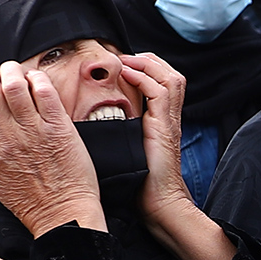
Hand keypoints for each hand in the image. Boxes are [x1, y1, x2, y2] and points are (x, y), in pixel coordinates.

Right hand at [0, 61, 105, 237]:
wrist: (62, 215)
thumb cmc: (31, 201)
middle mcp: (7, 138)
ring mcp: (33, 130)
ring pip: (14, 83)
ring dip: (12, 71)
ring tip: (15, 73)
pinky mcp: (58, 126)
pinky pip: (44, 90)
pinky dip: (37, 79)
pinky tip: (37, 83)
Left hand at [119, 53, 191, 221]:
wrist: (157, 201)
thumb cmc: (136, 180)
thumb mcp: (124, 148)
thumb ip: (117, 131)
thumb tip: (89, 121)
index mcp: (159, 120)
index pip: (160, 82)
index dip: (144, 68)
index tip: (120, 64)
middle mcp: (168, 117)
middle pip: (170, 74)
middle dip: (148, 60)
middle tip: (123, 57)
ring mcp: (169, 121)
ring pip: (171, 78)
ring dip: (148, 64)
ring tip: (126, 61)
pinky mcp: (166, 127)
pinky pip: (162, 93)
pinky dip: (145, 79)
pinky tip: (128, 74)